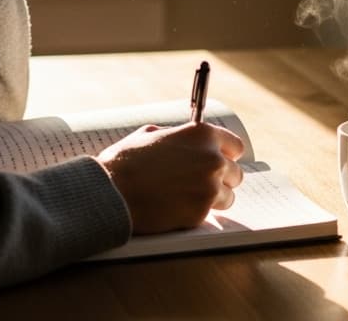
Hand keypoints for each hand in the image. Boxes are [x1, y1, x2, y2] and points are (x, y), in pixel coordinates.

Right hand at [96, 122, 245, 234]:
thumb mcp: (150, 134)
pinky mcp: (202, 212)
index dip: (227, 154)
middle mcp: (212, 159)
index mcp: (202, 135)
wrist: (112, 192)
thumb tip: (182, 141)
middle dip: (222, 178)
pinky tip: (179, 208)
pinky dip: (199, 212)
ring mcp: (209, 187)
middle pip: (235, 173)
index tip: (223, 161)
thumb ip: (176, 136)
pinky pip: (211, 214)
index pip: (235, 145)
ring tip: (190, 198)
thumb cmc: (125, 161)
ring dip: (214, 198)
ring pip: (228, 196)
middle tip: (202, 183)